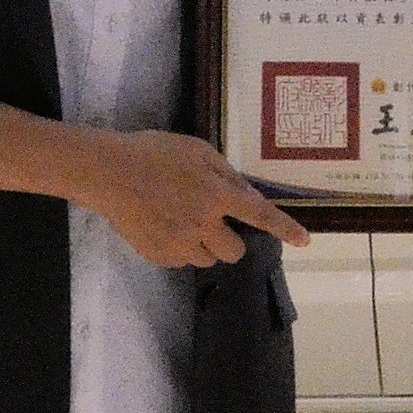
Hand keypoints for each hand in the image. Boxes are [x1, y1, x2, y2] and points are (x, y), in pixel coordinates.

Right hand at [76, 130, 311, 268]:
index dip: (285, 229)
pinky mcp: (158, 255)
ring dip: (205, 245)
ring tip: (182, 221)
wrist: (107, 173)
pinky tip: (164, 227)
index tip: (305, 242)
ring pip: (208, 259)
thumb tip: (249, 198)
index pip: (259, 216)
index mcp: (215, 194)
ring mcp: (179, 243)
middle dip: (231, 240)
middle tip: (214, 222)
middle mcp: (202, 224)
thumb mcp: (198, 151)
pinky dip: (180, 250)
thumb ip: (227, 175)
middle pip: (234, 252)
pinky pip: (182, 261)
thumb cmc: (154, 152)